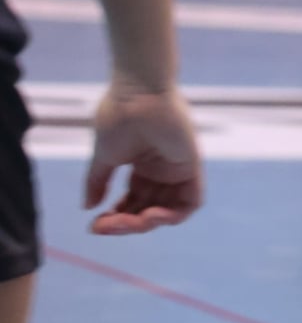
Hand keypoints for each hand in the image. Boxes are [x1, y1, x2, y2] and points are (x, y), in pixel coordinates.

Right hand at [85, 84, 202, 235]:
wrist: (136, 96)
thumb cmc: (119, 118)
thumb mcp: (105, 157)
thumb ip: (98, 182)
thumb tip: (88, 207)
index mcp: (142, 165)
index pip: (133, 201)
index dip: (116, 217)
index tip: (95, 224)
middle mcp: (161, 169)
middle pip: (147, 209)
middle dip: (125, 223)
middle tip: (102, 226)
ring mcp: (177, 169)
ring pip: (167, 211)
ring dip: (145, 223)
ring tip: (125, 222)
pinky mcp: (192, 166)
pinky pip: (192, 202)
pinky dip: (173, 215)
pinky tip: (149, 217)